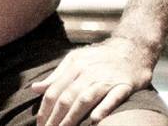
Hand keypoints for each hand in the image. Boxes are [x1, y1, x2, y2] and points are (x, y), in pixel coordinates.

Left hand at [32, 37, 154, 125]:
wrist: (132, 49)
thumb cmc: (99, 58)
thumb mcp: (74, 60)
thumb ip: (56, 76)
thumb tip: (35, 89)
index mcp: (73, 66)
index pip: (54, 91)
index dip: (45, 109)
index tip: (40, 124)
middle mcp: (88, 72)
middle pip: (67, 98)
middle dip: (55, 118)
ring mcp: (106, 79)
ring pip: (85, 99)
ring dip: (72, 118)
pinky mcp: (124, 86)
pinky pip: (113, 98)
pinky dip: (103, 109)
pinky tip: (94, 121)